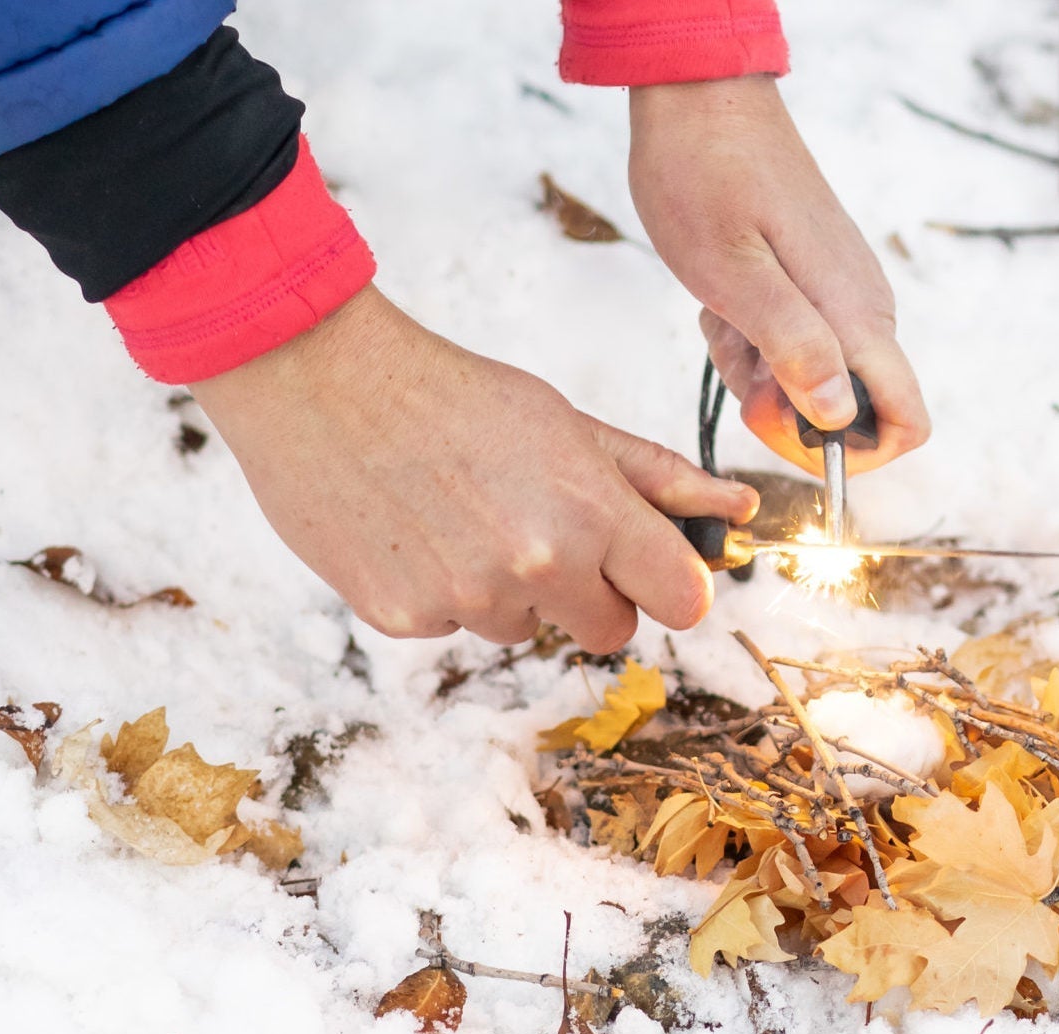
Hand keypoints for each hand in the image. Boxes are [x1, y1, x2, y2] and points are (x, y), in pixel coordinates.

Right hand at [189, 286, 758, 648]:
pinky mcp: (403, 620)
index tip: (648, 566)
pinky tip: (415, 530)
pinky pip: (455, 628)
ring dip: (510, 590)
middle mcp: (536, 566)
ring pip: (526, 628)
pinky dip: (443, 592)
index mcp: (591, 512)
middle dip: (591, 591)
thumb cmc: (453, 393)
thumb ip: (656, 477)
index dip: (668, 584)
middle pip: (610, 629)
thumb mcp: (567, 424)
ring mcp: (467, 601)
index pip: (682, 601)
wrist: (320, 380)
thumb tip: (738, 511)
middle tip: (542, 527)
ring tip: (462, 515)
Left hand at [629, 75, 928, 475]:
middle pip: (849, 410)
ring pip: (814, 376)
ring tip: (721, 314)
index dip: (855, 454)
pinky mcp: (817, 279)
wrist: (700, 98)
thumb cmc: (706, 177)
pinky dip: (753, 339)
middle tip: (734, 358)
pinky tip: (723, 299)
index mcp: (855, 315)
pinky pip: (795, 341)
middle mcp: (863, 308)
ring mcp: (842, 292)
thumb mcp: (734, 275)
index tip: (792, 431)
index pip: (906, 420)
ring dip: (758, 369)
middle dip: (785, 410)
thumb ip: (792, 347)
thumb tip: (836, 415)